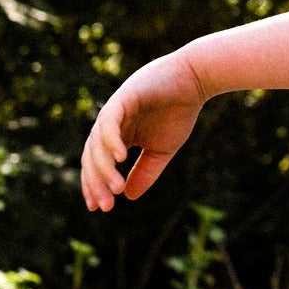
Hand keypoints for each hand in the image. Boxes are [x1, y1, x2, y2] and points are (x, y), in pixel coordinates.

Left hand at [80, 51, 207, 211]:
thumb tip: (127, 196)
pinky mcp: (122, 97)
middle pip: (92, 157)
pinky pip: (109, 122)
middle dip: (97, 183)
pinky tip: (121, 158)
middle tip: (106, 206)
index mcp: (118, 136)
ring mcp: (114, 110)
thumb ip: (145, 172)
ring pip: (97, 144)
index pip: (97, 164)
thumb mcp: (162, 150)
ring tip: (115, 189)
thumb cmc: (180, 111)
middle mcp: (110, 124)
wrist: (195, 79)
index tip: (99, 208)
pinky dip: (111, 140)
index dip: (95, 185)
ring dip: (104, 168)